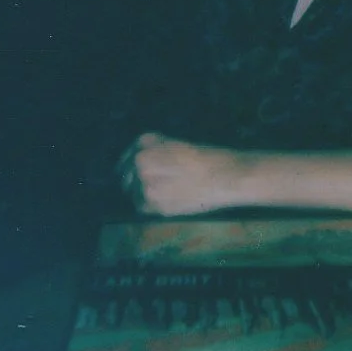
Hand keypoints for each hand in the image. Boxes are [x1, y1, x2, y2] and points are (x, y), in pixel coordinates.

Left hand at [118, 133, 240, 216]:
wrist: (225, 176)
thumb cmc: (207, 157)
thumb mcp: (175, 144)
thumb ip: (154, 151)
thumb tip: (137, 164)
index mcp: (145, 143)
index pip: (128, 156)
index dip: (132, 164)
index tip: (140, 171)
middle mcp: (140, 162)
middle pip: (126, 176)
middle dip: (135, 180)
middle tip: (156, 184)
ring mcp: (145, 184)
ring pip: (133, 193)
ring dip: (142, 194)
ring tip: (164, 192)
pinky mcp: (154, 205)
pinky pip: (143, 207)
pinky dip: (150, 206)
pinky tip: (167, 201)